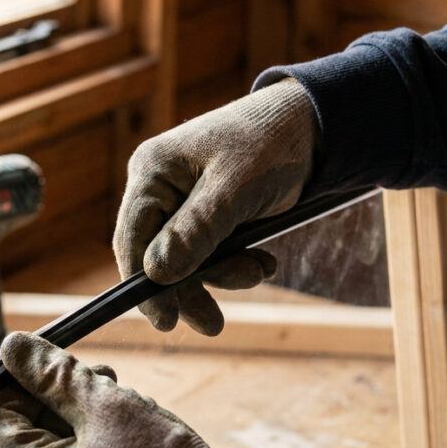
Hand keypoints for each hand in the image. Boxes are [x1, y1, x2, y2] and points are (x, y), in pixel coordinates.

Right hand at [113, 77, 318, 334]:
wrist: (314, 123)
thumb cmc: (271, 143)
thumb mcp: (236, 188)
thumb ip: (196, 230)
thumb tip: (156, 274)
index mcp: (153, 172)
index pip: (132, 239)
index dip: (144, 285)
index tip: (166, 320)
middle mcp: (160, 187)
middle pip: (157, 255)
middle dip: (189, 288)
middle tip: (214, 324)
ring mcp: (184, 201)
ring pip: (187, 258)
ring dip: (222, 275)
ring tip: (259, 274)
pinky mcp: (209, 213)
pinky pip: (210, 251)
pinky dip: (235, 263)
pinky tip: (264, 264)